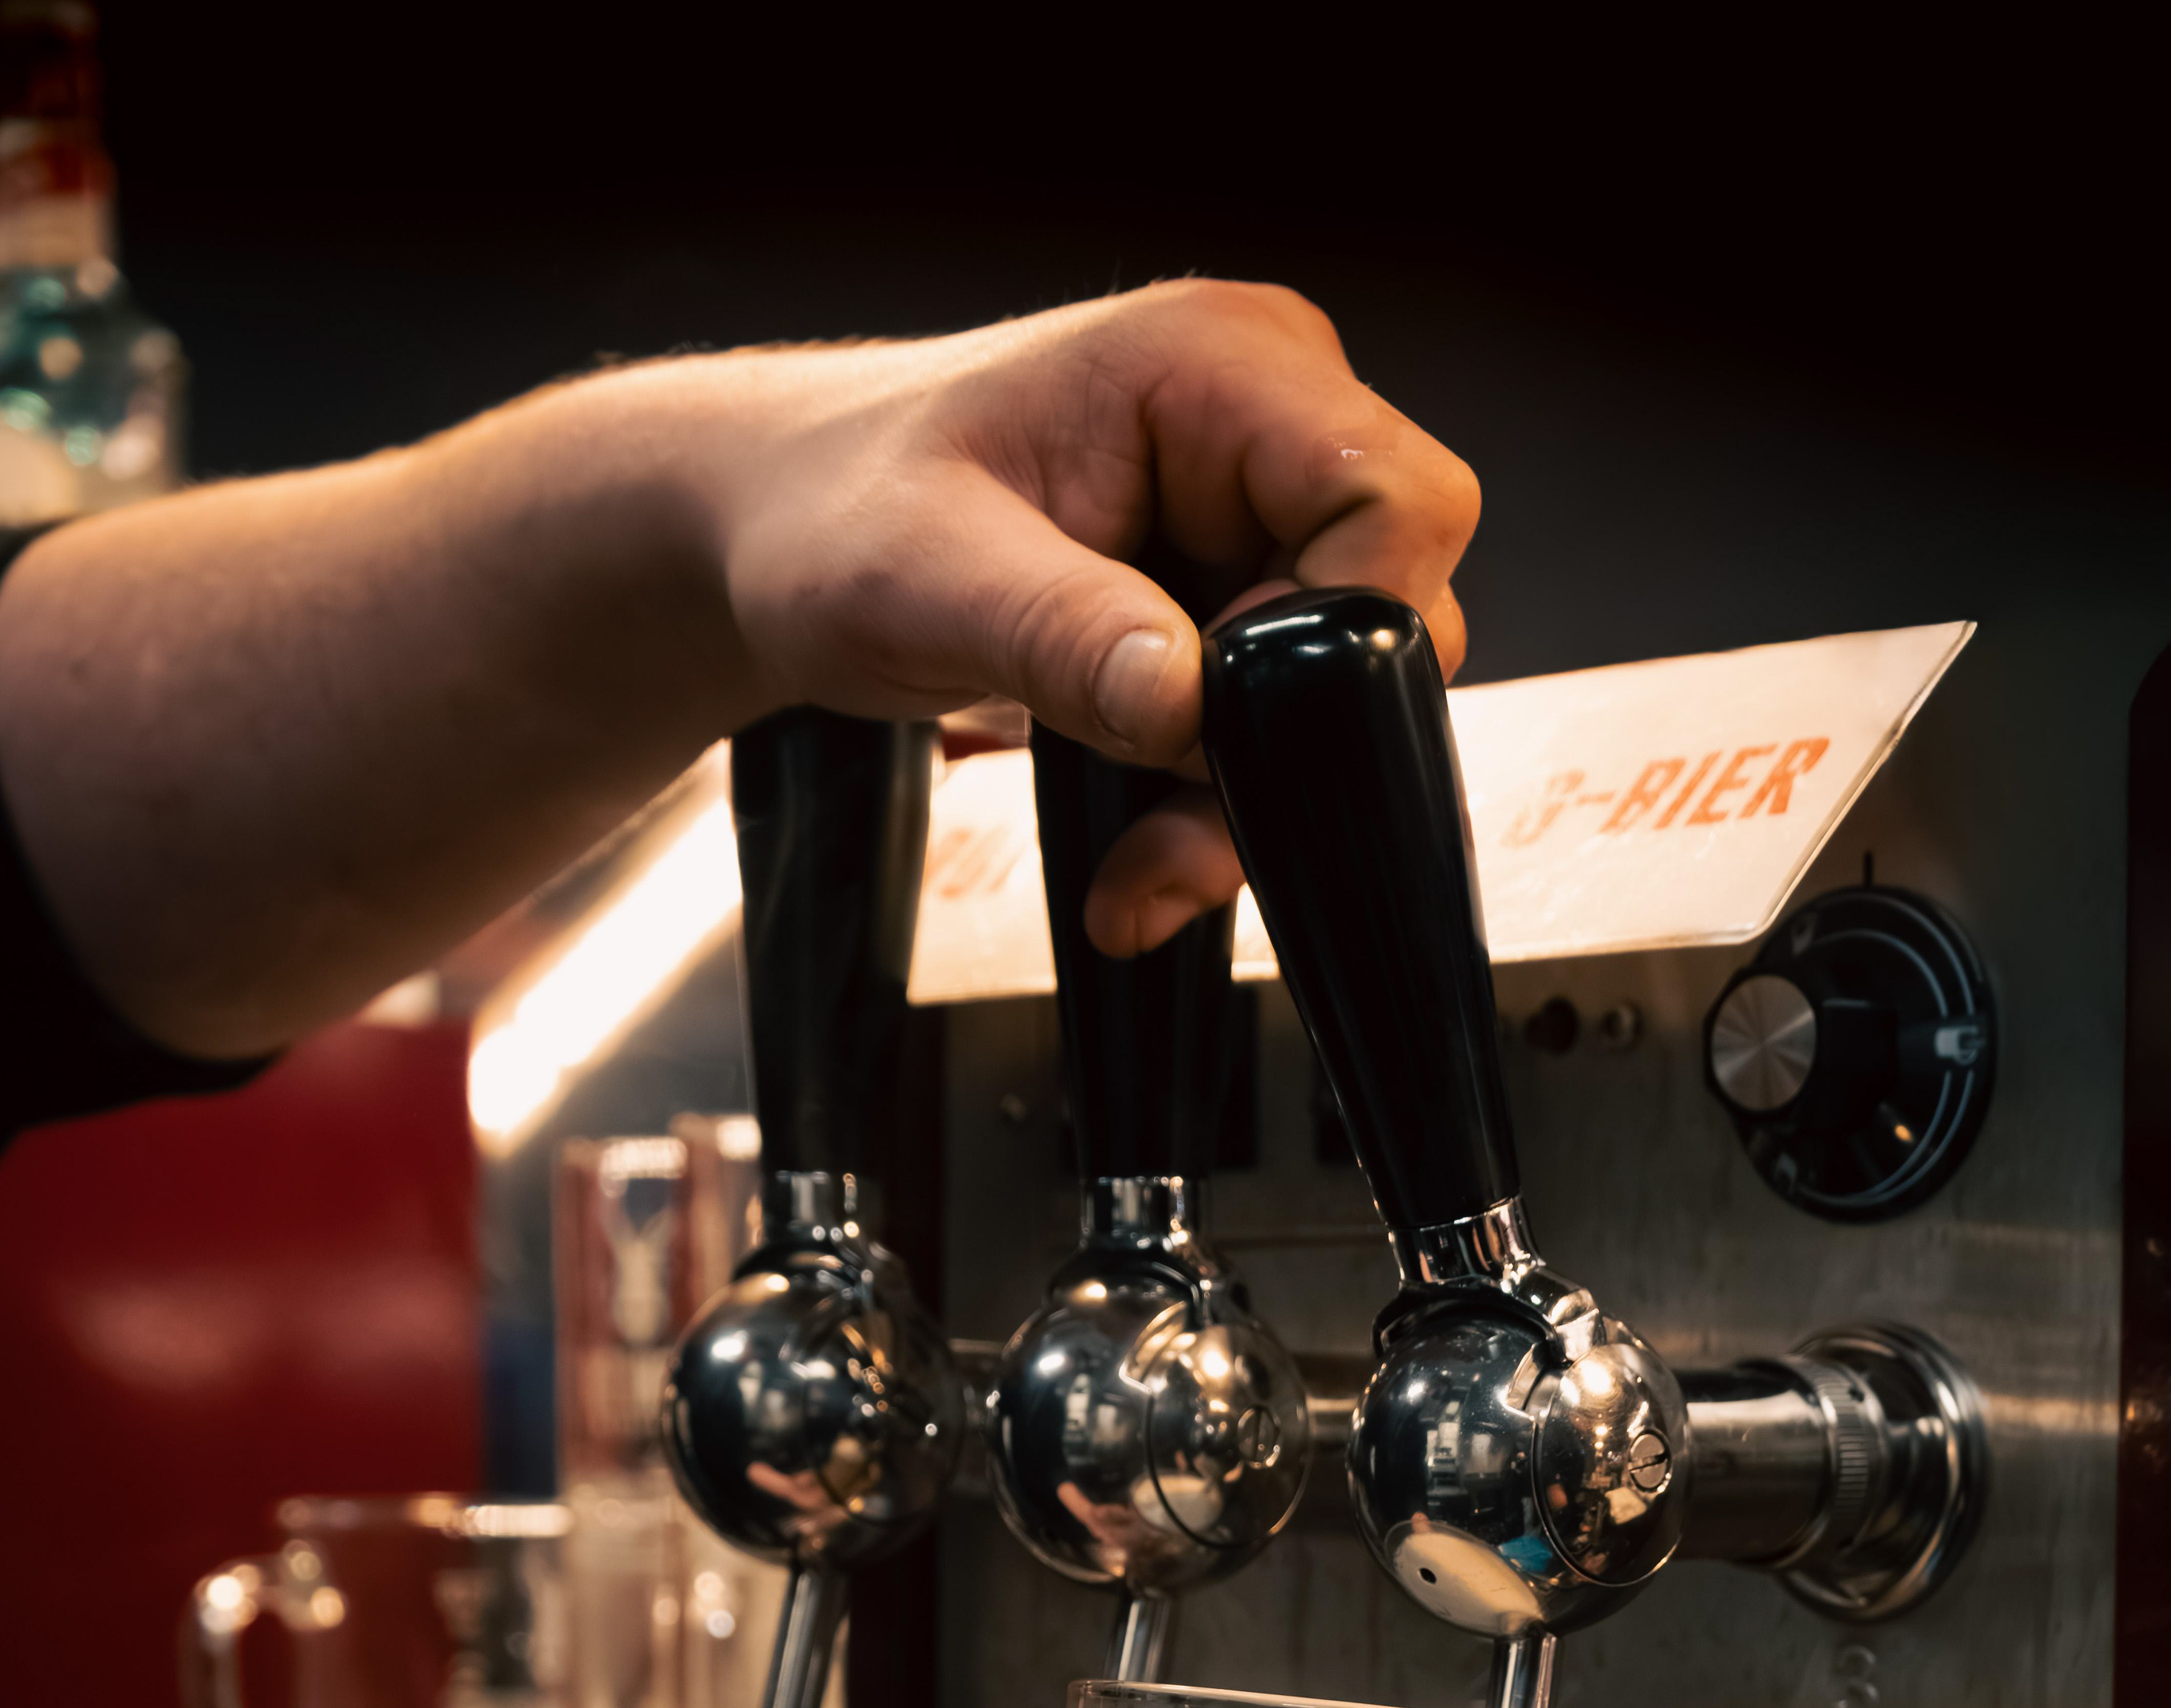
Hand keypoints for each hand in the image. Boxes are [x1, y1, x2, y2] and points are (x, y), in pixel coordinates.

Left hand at [688, 282, 1480, 953]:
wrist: (774, 537)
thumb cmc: (828, 512)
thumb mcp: (923, 576)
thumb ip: (1063, 633)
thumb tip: (1188, 702)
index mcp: (1220, 366)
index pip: (1396, 503)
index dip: (1348, 639)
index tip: (1233, 731)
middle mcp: (1264, 428)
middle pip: (1386, 617)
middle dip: (1288, 760)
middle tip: (1167, 848)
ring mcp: (1251, 519)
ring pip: (1334, 702)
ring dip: (1239, 812)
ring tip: (1138, 880)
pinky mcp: (1225, 603)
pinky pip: (1273, 731)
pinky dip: (1210, 811)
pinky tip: (1139, 859)